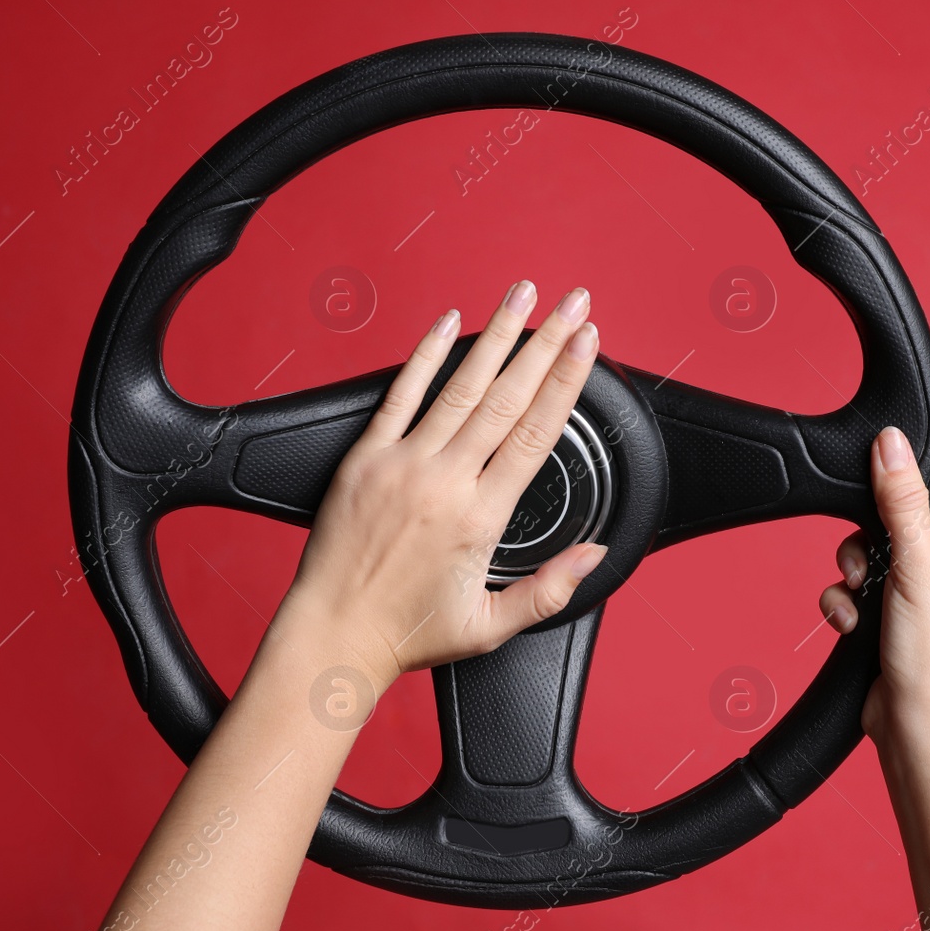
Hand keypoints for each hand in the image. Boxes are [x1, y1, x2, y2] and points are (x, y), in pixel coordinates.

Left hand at [268, 280, 605, 686]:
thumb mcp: (491, 626)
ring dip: (496, 335)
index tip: (587, 345)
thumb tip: (595, 555)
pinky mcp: (365, 458)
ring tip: (523, 296)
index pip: (534, 434)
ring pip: (460, 386)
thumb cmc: (408, 633)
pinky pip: (400, 395)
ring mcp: (401, 464)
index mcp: (478, 518)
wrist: (334, 634)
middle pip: (507, 397)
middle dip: (546, 343)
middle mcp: (442, 482)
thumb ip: (549, 590)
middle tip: (574, 303)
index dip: (565, 381)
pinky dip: (425, 355)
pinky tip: (448, 322)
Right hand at [817, 382, 929, 759]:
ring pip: (886, 544)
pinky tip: (852, 620)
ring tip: (862, 593)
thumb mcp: (920, 573)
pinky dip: (853, 596)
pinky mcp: (906, 617)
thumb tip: (892, 444)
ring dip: (861, 565)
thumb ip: (903, 503)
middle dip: (882, 523)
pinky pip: (868, 580)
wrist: (920, 744)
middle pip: (919, 510)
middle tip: (871, 533)